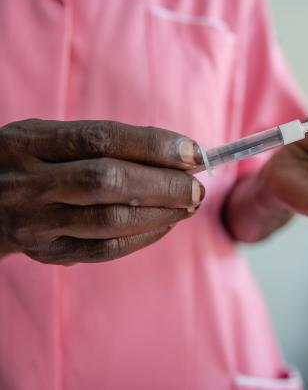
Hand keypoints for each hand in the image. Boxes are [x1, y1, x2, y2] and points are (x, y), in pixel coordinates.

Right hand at [0, 119, 204, 263]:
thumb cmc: (27, 162)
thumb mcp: (49, 137)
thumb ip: (105, 143)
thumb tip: (175, 155)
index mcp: (31, 142)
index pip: (101, 139)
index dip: (152, 145)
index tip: (192, 152)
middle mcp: (29, 182)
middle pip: (108, 181)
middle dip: (163, 185)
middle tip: (197, 187)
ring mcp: (36, 222)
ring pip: (109, 221)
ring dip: (160, 213)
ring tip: (190, 205)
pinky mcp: (47, 252)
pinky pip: (103, 250)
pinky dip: (142, 237)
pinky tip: (166, 225)